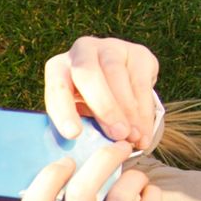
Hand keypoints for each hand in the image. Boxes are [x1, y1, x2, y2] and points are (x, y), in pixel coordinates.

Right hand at [20, 142, 166, 200]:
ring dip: (133, 176)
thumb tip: (80, 154)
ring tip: (136, 177)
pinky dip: (151, 192)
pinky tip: (149, 195)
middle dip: (103, 159)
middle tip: (117, 147)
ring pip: (121, 196)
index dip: (49, 176)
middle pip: (81, 193)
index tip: (68, 162)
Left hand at [44, 36, 159, 149]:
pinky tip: (144, 132)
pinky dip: (144, 111)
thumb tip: (86, 153)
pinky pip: (141, 82)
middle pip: (87, 74)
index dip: (64, 111)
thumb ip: (78, 126)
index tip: (74, 134)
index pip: (57, 88)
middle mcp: (81, 51)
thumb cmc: (87, 107)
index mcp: (58, 68)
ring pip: (117, 76)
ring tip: (133, 138)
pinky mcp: (137, 53)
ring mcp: (110, 47)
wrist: (116, 86)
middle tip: (117, 134)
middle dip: (104, 107)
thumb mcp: (76, 115)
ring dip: (128, 112)